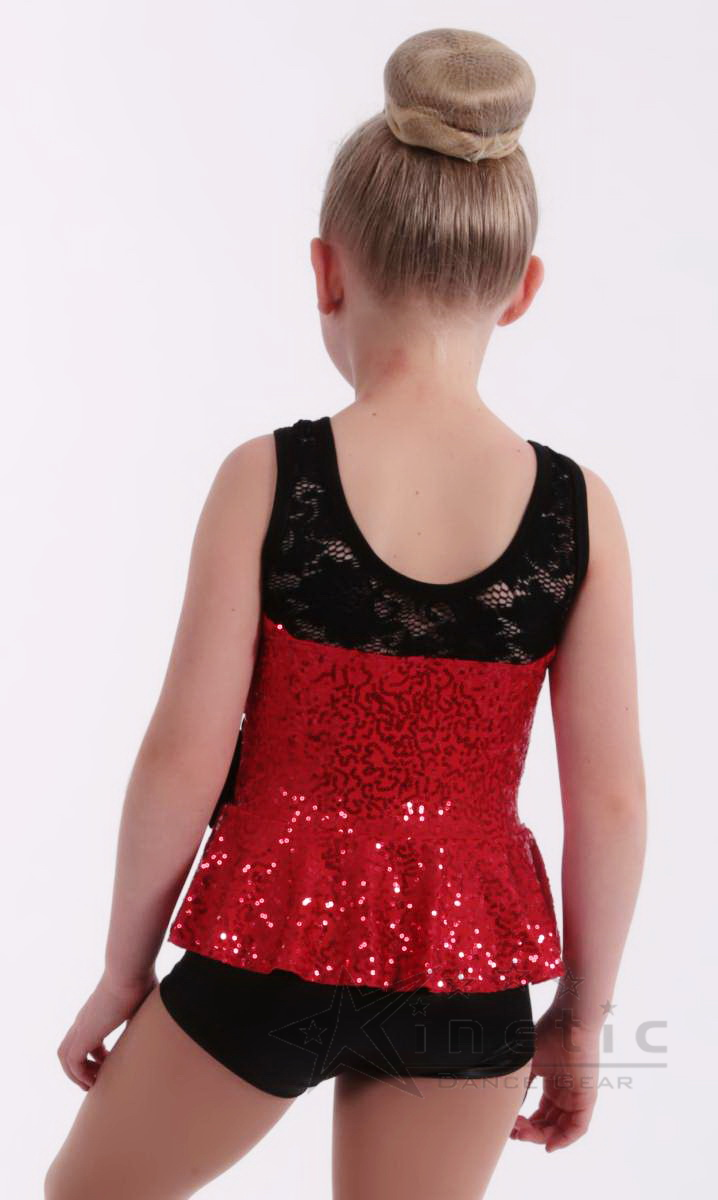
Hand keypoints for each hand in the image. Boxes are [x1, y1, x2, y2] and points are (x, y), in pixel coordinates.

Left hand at [56, 966, 157, 1090]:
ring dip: (76, 1074)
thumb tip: (166, 1016)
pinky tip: (97, 1077)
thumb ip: (145, 1013)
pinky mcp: (84, 1033)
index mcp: (97, 1011)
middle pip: (69, 1047)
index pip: (87, 1036)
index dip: (96, 1053)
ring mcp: (82, 1025)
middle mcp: (85, 1019)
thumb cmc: (141, 980)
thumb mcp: (143, 1002)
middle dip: (80, 1067)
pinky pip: (72, 1061)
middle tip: (97, 1079)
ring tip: (93, 1084)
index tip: (110, 1062)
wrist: (130, 970)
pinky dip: (79, 1074)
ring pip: (65, 1056)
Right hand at [510, 1003, 599, 1151]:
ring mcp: (577, 1096)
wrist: (568, 1020)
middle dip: (530, 1132)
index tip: (510, 1125)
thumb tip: (505, 1105)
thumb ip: (519, 1084)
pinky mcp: (587, 1098)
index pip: (540, 1113)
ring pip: (561, 1128)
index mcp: (553, 1083)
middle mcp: (565, 1093)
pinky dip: (565, 1139)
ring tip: (524, 1134)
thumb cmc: (548, 1034)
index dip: (526, 1123)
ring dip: (542, 1137)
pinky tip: (550, 1145)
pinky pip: (579, 1127)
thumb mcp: (528, 1062)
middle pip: (549, 1123)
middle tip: (514, 1130)